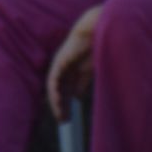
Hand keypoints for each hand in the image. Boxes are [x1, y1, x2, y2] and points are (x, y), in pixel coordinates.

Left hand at [46, 4, 100, 121]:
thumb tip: (76, 97)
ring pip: (55, 87)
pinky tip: (58, 102)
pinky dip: (55, 92)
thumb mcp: (90, 70)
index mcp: (74, 69)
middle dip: (62, 105)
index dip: (67, 102)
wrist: (97, 30)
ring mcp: (61, 65)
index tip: (69, 116)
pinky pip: (54, 80)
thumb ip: (82, 82)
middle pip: (60, 90)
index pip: (67, 89)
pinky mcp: (59, 62)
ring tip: (61, 117)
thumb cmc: (98, 47)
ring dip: (57, 103)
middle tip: (63, 121)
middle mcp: (65, 68)